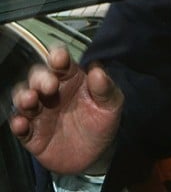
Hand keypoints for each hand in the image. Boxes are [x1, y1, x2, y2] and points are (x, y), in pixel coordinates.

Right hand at [10, 47, 122, 174]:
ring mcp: (40, 112)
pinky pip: (19, 127)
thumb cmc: (103, 122)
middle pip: (38, 77)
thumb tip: (97, 69)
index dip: (58, 57)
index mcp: (72, 79)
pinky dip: (18, 123)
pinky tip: (22, 123)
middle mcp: (52, 92)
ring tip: (30, 100)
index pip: (61, 63)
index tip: (59, 58)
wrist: (96, 155)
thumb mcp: (111, 105)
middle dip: (40, 78)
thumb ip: (105, 88)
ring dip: (23, 97)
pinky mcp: (31, 133)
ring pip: (23, 98)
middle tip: (50, 86)